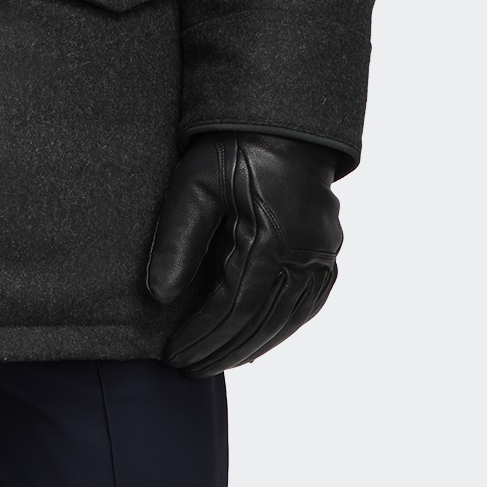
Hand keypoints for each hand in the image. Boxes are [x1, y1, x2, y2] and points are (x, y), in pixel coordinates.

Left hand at [146, 133, 342, 377]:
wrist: (279, 118)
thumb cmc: (231, 145)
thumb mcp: (194, 184)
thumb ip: (178, 241)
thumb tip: (159, 297)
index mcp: (271, 240)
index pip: (233, 307)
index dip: (202, 337)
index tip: (174, 356)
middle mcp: (304, 255)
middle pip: (260, 322)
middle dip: (221, 349)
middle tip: (188, 368)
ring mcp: (322, 254)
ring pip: (287, 319)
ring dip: (250, 345)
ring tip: (214, 361)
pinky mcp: (327, 251)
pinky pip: (307, 304)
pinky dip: (279, 327)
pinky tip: (256, 339)